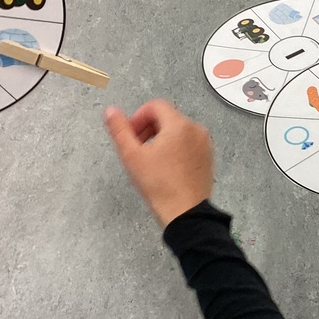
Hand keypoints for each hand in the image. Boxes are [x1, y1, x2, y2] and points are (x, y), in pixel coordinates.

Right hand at [104, 100, 214, 227]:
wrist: (185, 212)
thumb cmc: (162, 187)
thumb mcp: (132, 156)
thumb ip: (119, 130)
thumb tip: (111, 112)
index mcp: (179, 125)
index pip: (155, 106)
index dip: (138, 117)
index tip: (131, 133)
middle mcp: (196, 130)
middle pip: (167, 117)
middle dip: (148, 128)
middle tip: (137, 147)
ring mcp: (204, 144)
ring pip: (178, 130)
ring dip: (161, 138)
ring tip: (150, 159)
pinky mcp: (207, 157)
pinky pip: (188, 143)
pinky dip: (175, 148)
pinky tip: (165, 167)